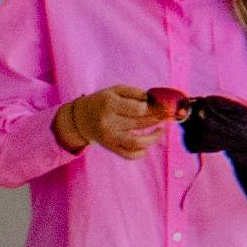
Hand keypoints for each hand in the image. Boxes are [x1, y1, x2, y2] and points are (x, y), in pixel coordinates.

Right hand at [54, 86, 178, 157]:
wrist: (79, 119)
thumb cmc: (101, 102)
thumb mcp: (114, 90)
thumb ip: (135, 92)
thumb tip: (154, 100)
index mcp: (109, 105)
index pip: (139, 109)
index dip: (152, 107)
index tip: (156, 105)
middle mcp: (108, 122)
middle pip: (140, 124)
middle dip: (158, 119)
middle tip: (167, 115)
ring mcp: (109, 137)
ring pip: (137, 142)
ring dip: (154, 137)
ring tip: (162, 130)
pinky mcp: (110, 147)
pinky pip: (128, 155)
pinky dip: (141, 153)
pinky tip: (147, 146)